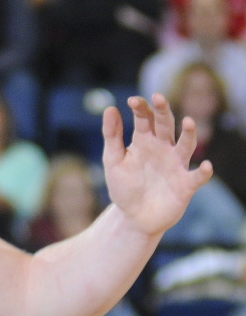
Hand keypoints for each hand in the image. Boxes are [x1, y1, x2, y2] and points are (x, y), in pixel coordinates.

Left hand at [102, 94, 212, 236]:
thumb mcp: (113, 161)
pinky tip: (205, 166)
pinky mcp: (186, 184)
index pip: (145, 119)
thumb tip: (109, 108)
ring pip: (186, 145)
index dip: (140, 108)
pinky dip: (203, 172)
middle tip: (158, 97)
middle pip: (166, 125)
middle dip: (163, 111)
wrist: (133, 218)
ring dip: (189, 134)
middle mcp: (163, 148)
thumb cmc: (124, 187)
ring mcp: (176, 165)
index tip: (132, 101)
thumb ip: (112, 136)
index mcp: (145, 141)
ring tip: (187, 122)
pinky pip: (198, 176)